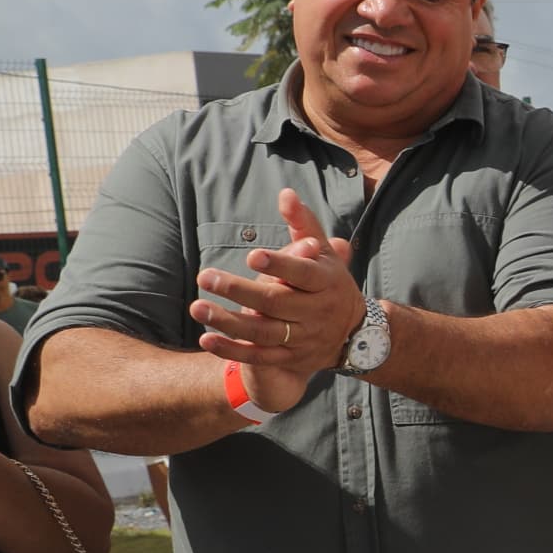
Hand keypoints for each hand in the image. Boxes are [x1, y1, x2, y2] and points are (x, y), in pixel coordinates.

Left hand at [192, 187, 361, 408]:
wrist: (354, 333)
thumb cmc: (329, 282)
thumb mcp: (325, 253)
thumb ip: (303, 225)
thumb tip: (285, 194)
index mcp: (327, 282)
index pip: (304, 274)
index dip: (280, 265)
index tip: (252, 255)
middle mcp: (317, 312)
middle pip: (276, 303)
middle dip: (240, 290)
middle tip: (205, 276)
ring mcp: (304, 338)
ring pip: (263, 331)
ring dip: (228, 321)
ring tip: (197, 307)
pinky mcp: (291, 358)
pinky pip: (259, 356)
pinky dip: (232, 350)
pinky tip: (206, 340)